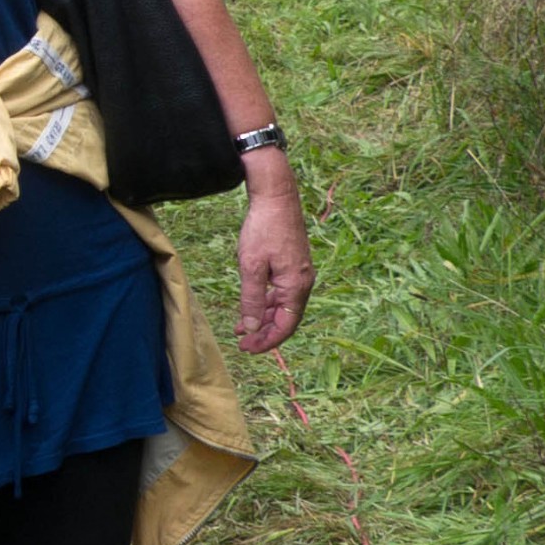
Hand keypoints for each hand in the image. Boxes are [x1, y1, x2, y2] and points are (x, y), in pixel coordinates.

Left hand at [235, 190, 314, 352]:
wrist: (276, 196)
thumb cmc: (263, 228)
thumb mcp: (251, 266)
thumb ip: (251, 299)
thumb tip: (251, 327)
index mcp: (296, 286)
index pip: (286, 326)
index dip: (267, 341)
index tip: (248, 349)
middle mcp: (303, 282)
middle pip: (286, 318)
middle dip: (264, 333)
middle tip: (242, 343)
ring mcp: (299, 273)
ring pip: (283, 305)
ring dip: (263, 318)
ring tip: (242, 328)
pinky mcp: (293, 264)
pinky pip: (282, 292)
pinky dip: (266, 302)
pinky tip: (251, 305)